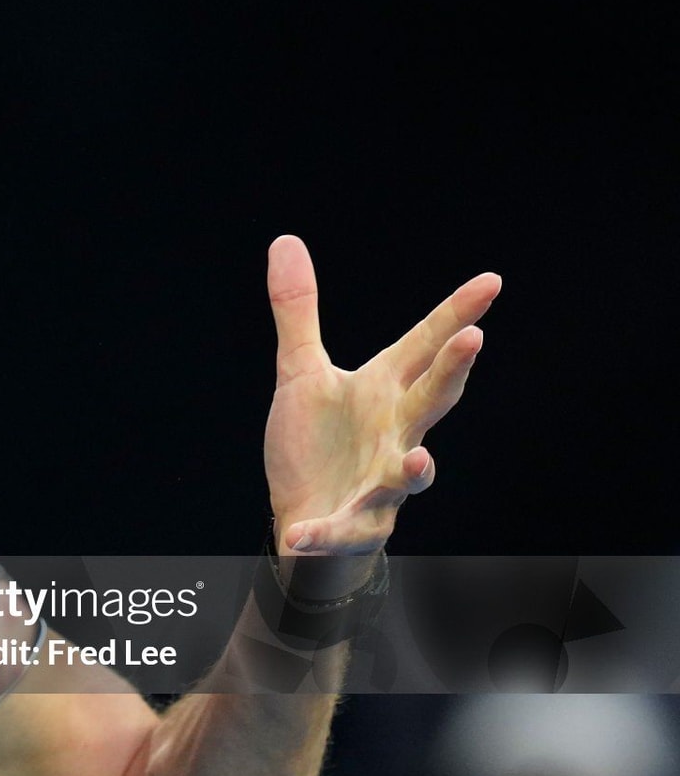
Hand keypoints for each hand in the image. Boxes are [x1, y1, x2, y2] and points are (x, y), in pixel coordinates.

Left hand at [263, 235, 499, 557]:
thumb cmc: (316, 444)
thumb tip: (285, 240)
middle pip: (433, 400)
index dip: (456, 314)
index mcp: (383, 391)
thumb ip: (297, 312)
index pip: (424, 346)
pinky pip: (342, 530)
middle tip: (474, 340)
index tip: (491, 281)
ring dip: (416, 469)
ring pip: (411, 474)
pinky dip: (322, 533)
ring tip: (416, 461)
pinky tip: (296, 535)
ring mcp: (382, 482)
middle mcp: (395, 433)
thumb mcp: (301, 373)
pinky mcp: (355, 525)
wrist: (305, 516)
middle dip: (452, 373)